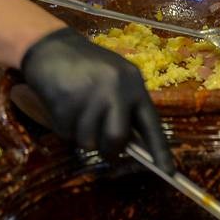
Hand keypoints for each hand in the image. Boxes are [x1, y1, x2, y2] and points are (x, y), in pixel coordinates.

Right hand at [21, 27, 173, 171]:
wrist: (50, 46)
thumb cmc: (86, 65)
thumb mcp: (114, 77)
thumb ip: (125, 105)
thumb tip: (132, 144)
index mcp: (133, 83)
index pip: (151, 123)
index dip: (159, 150)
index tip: (169, 173)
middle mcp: (115, 89)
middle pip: (117, 139)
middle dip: (108, 148)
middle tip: (101, 143)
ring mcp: (90, 96)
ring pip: (90, 142)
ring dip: (81, 135)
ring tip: (76, 112)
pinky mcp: (65, 103)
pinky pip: (67, 134)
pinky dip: (63, 127)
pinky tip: (62, 105)